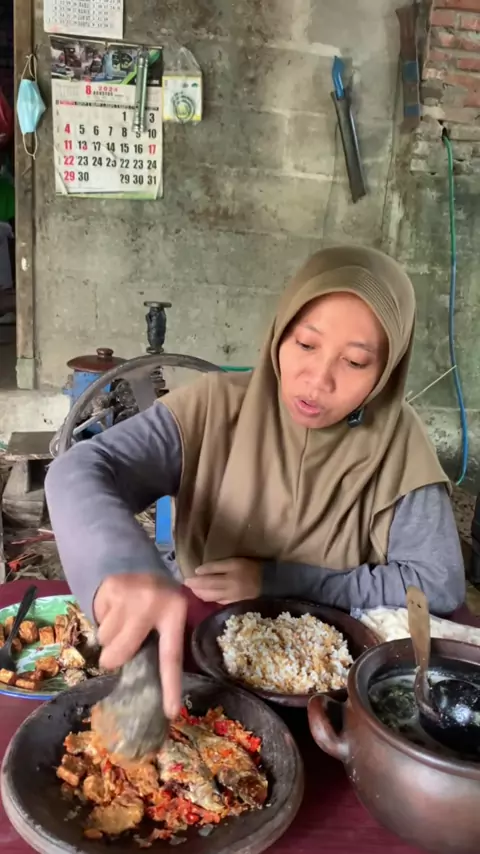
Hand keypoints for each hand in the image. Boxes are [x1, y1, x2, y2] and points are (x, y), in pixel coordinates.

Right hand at [94, 573, 186, 718]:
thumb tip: (145, 682)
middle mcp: (152, 602)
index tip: (170, 712)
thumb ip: (159, 641)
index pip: (171, 656)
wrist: (137, 563)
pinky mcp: (109, 588)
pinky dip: (101, 620)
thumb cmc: (155, 600)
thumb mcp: (165, 617)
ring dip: (109, 636)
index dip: (170, 686)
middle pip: (122, 652)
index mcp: (174, 613)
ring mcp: (129, 594)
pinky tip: (113, 609)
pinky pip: (96, 621)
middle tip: (116, 652)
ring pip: (105, 638)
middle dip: (114, 659)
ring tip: (121, 621)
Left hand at [184, 558, 261, 604]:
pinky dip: (209, 599)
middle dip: (195, 584)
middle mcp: (231, 583)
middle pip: (208, 585)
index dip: (199, 572)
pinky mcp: (234, 604)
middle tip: (186, 583)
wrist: (270, 583)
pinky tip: (205, 597)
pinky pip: (218, 602)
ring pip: (210, 596)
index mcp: (232, 570)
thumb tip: (199, 571)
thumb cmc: (252, 568)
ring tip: (193, 590)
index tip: (191, 572)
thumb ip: (218, 565)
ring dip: (199, 593)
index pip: (211, 570)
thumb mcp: (236, 561)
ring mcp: (232, 596)